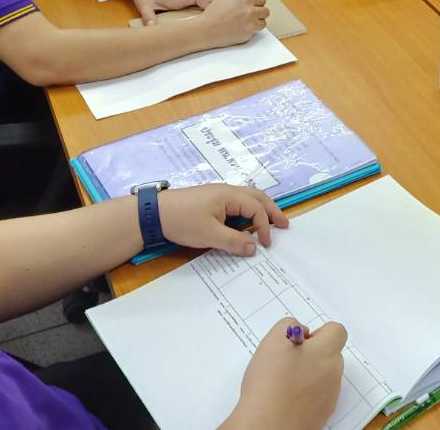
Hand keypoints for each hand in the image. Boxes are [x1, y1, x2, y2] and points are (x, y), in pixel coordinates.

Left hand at [156, 183, 286, 255]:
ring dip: (261, 209)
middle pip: (257, 197)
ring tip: (271, 221)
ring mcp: (218, 194)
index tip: (265, 245)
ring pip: (248, 197)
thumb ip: (234, 241)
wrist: (155, 212)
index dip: (264, 226)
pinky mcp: (211, 200)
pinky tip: (247, 220)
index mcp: (229, 195)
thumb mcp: (209, 235)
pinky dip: (249, 210)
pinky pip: (237, 202)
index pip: (256, 208)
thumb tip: (255, 248)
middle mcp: (227, 190)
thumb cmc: (182, 221)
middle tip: (285, 224)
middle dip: (272, 210)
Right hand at [197, 0, 269, 45]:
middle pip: (266, 11)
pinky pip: (254, 32)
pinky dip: (249, 31)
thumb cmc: (212, 14)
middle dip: (260, 13)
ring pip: (263, 23)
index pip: (262, 0)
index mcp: (245, 0)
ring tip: (248, 23)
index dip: (258, 3)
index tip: (255, 5)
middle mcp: (250, 11)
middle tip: (253, 15)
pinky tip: (240, 29)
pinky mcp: (248, 35)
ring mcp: (250, 24)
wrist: (207, 29)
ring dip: (257, 23)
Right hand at [225, 318, 346, 429]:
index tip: (300, 343)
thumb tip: (302, 332)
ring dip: (308, 376)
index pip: (337, 331)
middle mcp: (334, 374)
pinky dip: (305, 396)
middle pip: (330, 355)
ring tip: (282, 384)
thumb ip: (290, 325)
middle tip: (287, 362)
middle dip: (312, 355)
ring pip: (323, 377)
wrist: (268, 427)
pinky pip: (317, 398)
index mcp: (327, 352)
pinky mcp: (321, 416)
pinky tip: (285, 400)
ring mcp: (330, 398)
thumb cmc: (270, 382)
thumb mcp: (273, 340)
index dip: (319, 332)